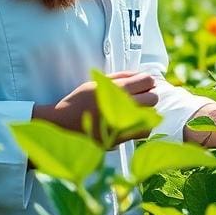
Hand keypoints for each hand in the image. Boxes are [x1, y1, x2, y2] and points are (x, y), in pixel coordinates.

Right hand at [31, 71, 157, 159]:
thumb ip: (121, 77)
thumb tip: (140, 74)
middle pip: (153, 98)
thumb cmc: (79, 101)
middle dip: (149, 94)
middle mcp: (120, 108)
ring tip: (137, 109)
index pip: (147, 81)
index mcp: (115, 91)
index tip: (143, 82)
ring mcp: (121, 126)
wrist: (62, 125)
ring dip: (147, 111)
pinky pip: (144, 132)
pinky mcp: (120, 139)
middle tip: (141, 95)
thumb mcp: (97, 83)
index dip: (147, 80)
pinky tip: (134, 122)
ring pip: (151, 116)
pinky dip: (143, 126)